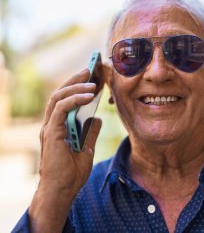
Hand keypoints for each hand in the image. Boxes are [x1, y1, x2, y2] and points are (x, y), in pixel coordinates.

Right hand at [29, 68, 101, 231]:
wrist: (63, 190)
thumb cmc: (72, 172)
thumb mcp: (87, 147)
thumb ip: (90, 131)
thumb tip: (97, 118)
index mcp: (59, 125)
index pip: (67, 99)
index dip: (79, 86)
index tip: (94, 76)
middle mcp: (52, 123)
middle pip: (61, 93)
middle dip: (76, 79)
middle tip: (91, 69)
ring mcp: (50, 127)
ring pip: (58, 96)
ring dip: (76, 85)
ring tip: (92, 79)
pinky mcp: (51, 132)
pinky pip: (61, 109)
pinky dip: (74, 99)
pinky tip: (88, 95)